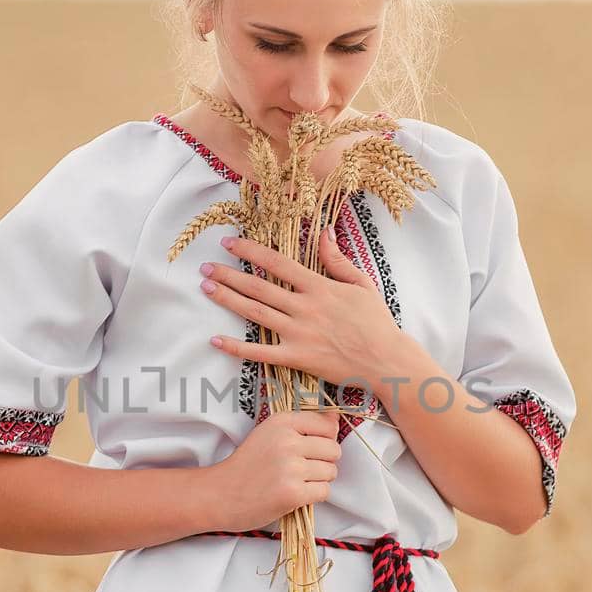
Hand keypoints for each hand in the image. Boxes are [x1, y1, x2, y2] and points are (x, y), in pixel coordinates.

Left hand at [200, 231, 400, 388]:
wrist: (386, 359)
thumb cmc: (376, 322)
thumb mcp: (361, 283)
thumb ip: (337, 259)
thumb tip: (325, 231)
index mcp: (319, 287)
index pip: (277, 263)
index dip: (250, 251)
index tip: (229, 242)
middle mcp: (304, 308)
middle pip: (259, 287)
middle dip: (229, 275)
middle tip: (205, 267)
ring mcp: (298, 334)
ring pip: (255, 313)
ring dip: (227, 300)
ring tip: (206, 288)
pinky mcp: (296, 358)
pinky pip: (261, 353)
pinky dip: (236, 347)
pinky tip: (215, 339)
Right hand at [211, 406, 343, 531]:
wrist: (219, 494)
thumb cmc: (246, 466)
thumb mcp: (269, 434)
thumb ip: (302, 425)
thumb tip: (337, 419)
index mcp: (281, 422)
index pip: (327, 425)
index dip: (324, 440)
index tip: (309, 449)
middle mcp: (287, 441)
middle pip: (333, 450)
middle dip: (324, 462)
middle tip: (302, 470)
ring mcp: (290, 468)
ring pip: (331, 472)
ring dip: (318, 480)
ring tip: (296, 482)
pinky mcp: (292, 493)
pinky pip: (324, 491)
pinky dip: (314, 496)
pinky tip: (295, 494)